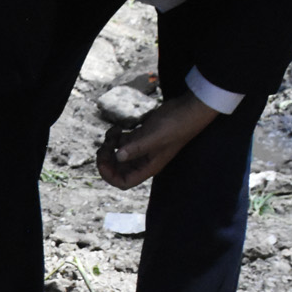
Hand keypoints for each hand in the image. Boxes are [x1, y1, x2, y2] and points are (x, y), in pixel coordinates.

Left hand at [96, 94, 219, 189]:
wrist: (188, 109)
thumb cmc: (176, 126)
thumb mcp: (155, 137)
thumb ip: (136, 148)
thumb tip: (118, 157)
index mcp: (148, 167)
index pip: (124, 182)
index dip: (109, 176)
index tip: (103, 161)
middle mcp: (144, 160)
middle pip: (117, 169)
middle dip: (107, 159)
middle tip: (105, 145)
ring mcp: (142, 148)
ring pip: (118, 153)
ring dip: (110, 145)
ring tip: (114, 132)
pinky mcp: (141, 136)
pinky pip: (122, 141)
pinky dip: (115, 136)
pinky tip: (118, 127)